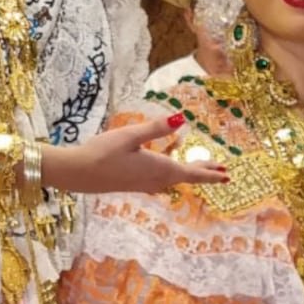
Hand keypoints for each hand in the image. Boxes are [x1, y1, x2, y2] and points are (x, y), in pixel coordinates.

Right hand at [49, 114, 228, 193]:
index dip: (210, 174)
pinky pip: (159, 181)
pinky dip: (171, 175)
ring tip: (200, 169)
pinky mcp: (131, 184)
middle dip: (204, 174)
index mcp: (158, 169)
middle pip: (184, 178)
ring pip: (172, 180)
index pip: (191, 173)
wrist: (76, 173)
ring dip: (188, 175)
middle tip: (222, 174)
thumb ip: (156, 128)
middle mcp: (153, 180)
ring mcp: (142, 185)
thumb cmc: (102, 152)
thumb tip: (182, 118)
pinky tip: (165, 173)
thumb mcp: (130, 135)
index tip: (227, 176)